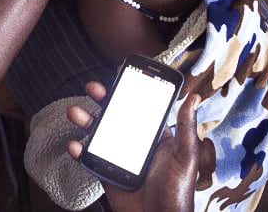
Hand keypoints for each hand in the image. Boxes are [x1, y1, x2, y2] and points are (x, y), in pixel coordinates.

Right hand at [66, 82, 199, 211]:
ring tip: (75, 112)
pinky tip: (74, 144)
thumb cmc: (177, 192)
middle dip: (102, 100)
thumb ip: (186, 128)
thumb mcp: (185, 157)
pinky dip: (79, 150)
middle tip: (93, 88)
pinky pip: (89, 158)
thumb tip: (193, 98)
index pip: (140, 108)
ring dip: (85, 120)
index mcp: (154, 137)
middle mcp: (135, 143)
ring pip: (99, 133)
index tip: (120, 75)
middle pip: (115, 115)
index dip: (129, 91)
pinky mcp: (106, 173)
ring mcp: (118, 157)